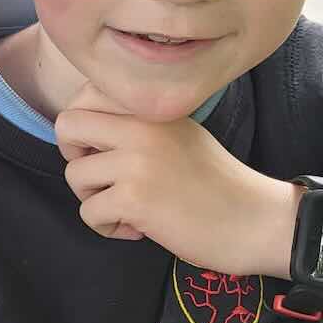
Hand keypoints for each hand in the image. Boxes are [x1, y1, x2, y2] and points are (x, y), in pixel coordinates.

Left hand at [55, 83, 297, 277]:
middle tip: (101, 177)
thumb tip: (81, 132)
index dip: (81, 127)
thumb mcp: (176, 133)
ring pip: (74, 175)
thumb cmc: (213, 182)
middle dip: (73, 156)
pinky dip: (107, 227)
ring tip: (129, 208)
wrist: (256, 221)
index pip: (85, 95)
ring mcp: (137, 161)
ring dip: (94, 199)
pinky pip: (88, 212)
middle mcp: (141, 127)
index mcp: (150, 108)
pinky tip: (138, 228)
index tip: (100, 149)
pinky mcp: (134, 198)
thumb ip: (133, 124)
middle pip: (66, 126)